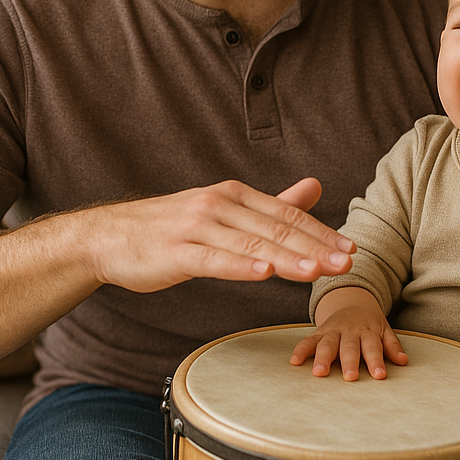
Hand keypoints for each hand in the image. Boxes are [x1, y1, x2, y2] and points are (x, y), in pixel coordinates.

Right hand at [89, 177, 354, 290]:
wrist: (109, 237)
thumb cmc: (172, 228)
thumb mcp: (226, 211)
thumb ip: (273, 204)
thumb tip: (316, 186)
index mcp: (235, 195)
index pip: (287, 215)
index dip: (320, 232)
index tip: (350, 249)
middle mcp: (220, 205)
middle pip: (276, 229)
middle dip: (315, 247)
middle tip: (347, 262)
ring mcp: (197, 227)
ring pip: (251, 244)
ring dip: (286, 258)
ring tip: (317, 271)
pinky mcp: (176, 252)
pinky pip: (214, 260)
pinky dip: (240, 265)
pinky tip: (263, 272)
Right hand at [289, 287, 407, 379]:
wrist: (352, 302)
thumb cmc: (370, 324)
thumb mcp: (384, 330)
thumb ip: (392, 345)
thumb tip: (403, 361)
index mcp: (368, 331)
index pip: (373, 347)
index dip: (376, 361)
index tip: (380, 375)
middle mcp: (350, 331)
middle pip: (350, 347)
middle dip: (349, 362)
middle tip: (350, 377)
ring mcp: (333, 331)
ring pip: (328, 344)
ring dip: (323, 357)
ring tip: (320, 372)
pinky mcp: (319, 332)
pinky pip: (308, 341)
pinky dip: (301, 350)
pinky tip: (294, 362)